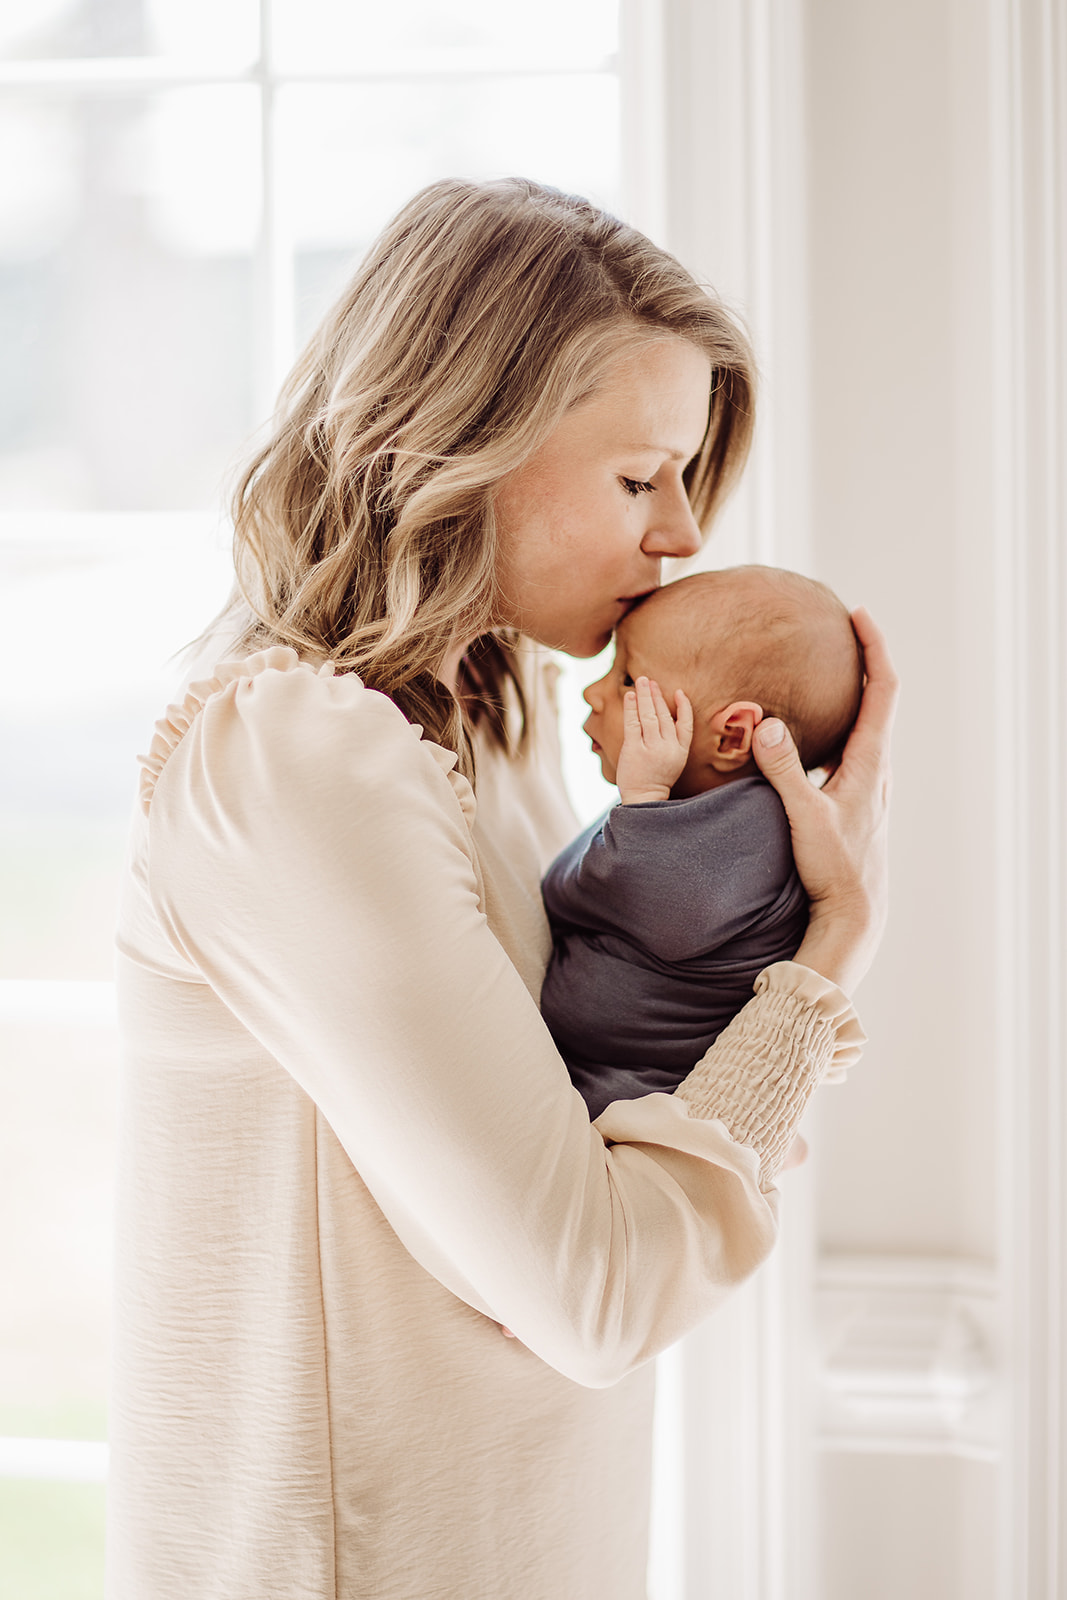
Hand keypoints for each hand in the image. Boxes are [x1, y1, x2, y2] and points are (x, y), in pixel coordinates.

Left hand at [615, 676, 693, 803]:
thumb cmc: (656, 777)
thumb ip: (673, 741)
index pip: (687, 724)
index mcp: (681, 750)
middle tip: (650, 681)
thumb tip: (664, 716)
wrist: (644, 797)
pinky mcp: (634, 749)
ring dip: (645, 696)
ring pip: (649, 715)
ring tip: (641, 682)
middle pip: (664, 715)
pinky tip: (630, 696)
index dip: (684, 706)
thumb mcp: (674, 760)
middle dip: (657, 695)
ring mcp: (651, 748)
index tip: (679, 692)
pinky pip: (633, 723)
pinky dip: (632, 708)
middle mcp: (668, 747)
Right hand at [751, 608, 897, 993]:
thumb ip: (782, 768)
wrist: (853, 915)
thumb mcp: (802, 815)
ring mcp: (869, 787)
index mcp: (870, 762)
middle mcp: (876, 769)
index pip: (882, 689)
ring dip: (852, 696)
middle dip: (863, 661)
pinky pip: (849, 751)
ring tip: (827, 674)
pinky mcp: (856, 804)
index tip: (857, 614)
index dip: (873, 647)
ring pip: (865, 727)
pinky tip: (811, 738)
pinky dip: (837, 728)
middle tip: (842, 631)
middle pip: (878, 700)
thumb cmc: (833, 868)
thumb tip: (767, 723)